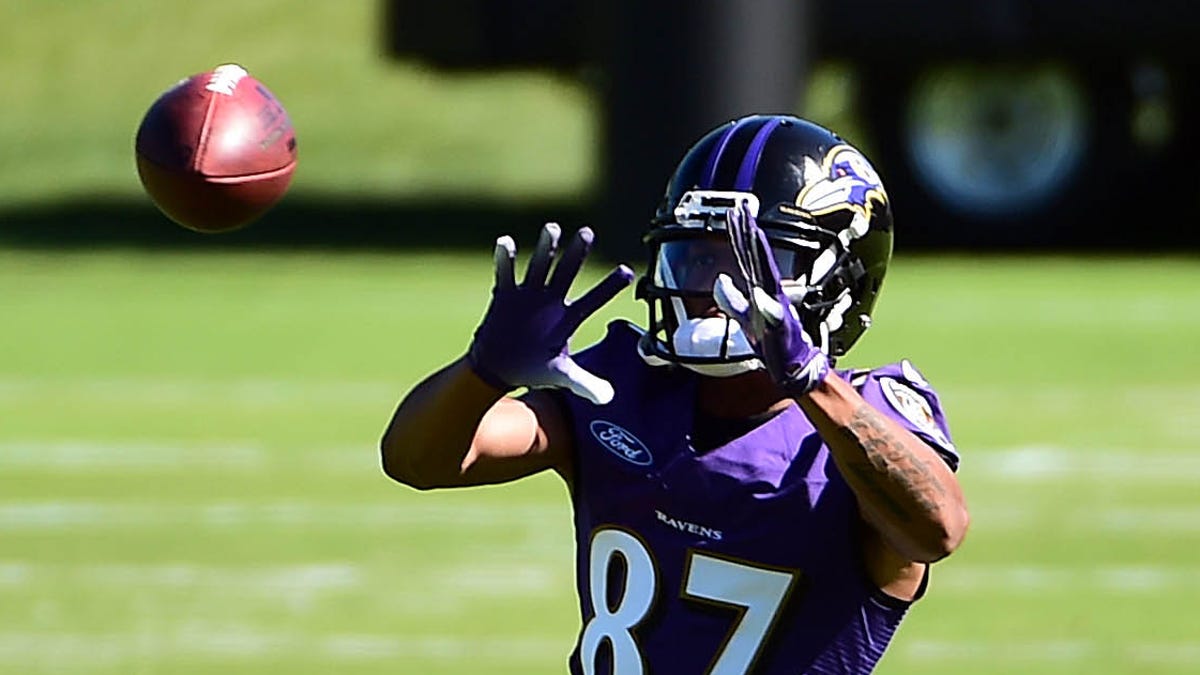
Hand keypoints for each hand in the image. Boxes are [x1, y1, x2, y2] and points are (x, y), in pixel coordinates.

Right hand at [467, 223, 634, 404]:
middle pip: (567, 273)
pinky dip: (505, 259)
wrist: (500, 367)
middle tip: (587, 233)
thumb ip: (585, 384)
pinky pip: (505, 275)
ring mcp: (529, 295)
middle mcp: (551, 300)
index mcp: (568, 318)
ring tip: (553, 229)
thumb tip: (609, 398)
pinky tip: (505, 243)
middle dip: (576, 254)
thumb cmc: (534, 369)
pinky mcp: (506, 296)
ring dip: (545, 249)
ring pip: (539, 267)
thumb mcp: (561, 377)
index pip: (594, 300)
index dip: (609, 287)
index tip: (628, 272)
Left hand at [712, 200, 829, 395]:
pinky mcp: (782, 328)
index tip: (733, 211)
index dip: (739, 234)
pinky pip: (774, 315)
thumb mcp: (744, 318)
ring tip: (754, 235)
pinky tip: (762, 296)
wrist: (793, 365)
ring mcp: (778, 307)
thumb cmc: (771, 342)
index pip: (747, 257)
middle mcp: (770, 292)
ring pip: (767, 277)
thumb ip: (731, 300)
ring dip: (761, 257)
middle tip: (742, 208)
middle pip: (757, 257)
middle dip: (749, 233)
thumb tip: (719, 280)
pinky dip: (768, 306)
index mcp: (760, 290)